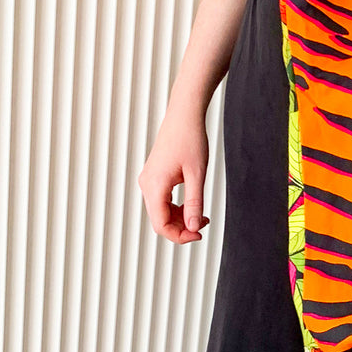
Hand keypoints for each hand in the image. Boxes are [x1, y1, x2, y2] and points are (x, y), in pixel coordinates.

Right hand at [138, 100, 211, 244]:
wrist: (184, 116)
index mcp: (154, 185)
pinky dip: (176, 207)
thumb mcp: (197, 174)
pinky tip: (192, 204)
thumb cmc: (190, 140)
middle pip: (159, 220)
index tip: (199, 233)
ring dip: (180, 218)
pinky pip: (162, 200)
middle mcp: (147, 184)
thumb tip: (194, 227)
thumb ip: (195, 202)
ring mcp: (149, 180)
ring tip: (201, 215)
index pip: (160, 224)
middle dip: (181, 227)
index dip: (180, 235)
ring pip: (160, 211)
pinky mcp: (154, 177)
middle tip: (204, 224)